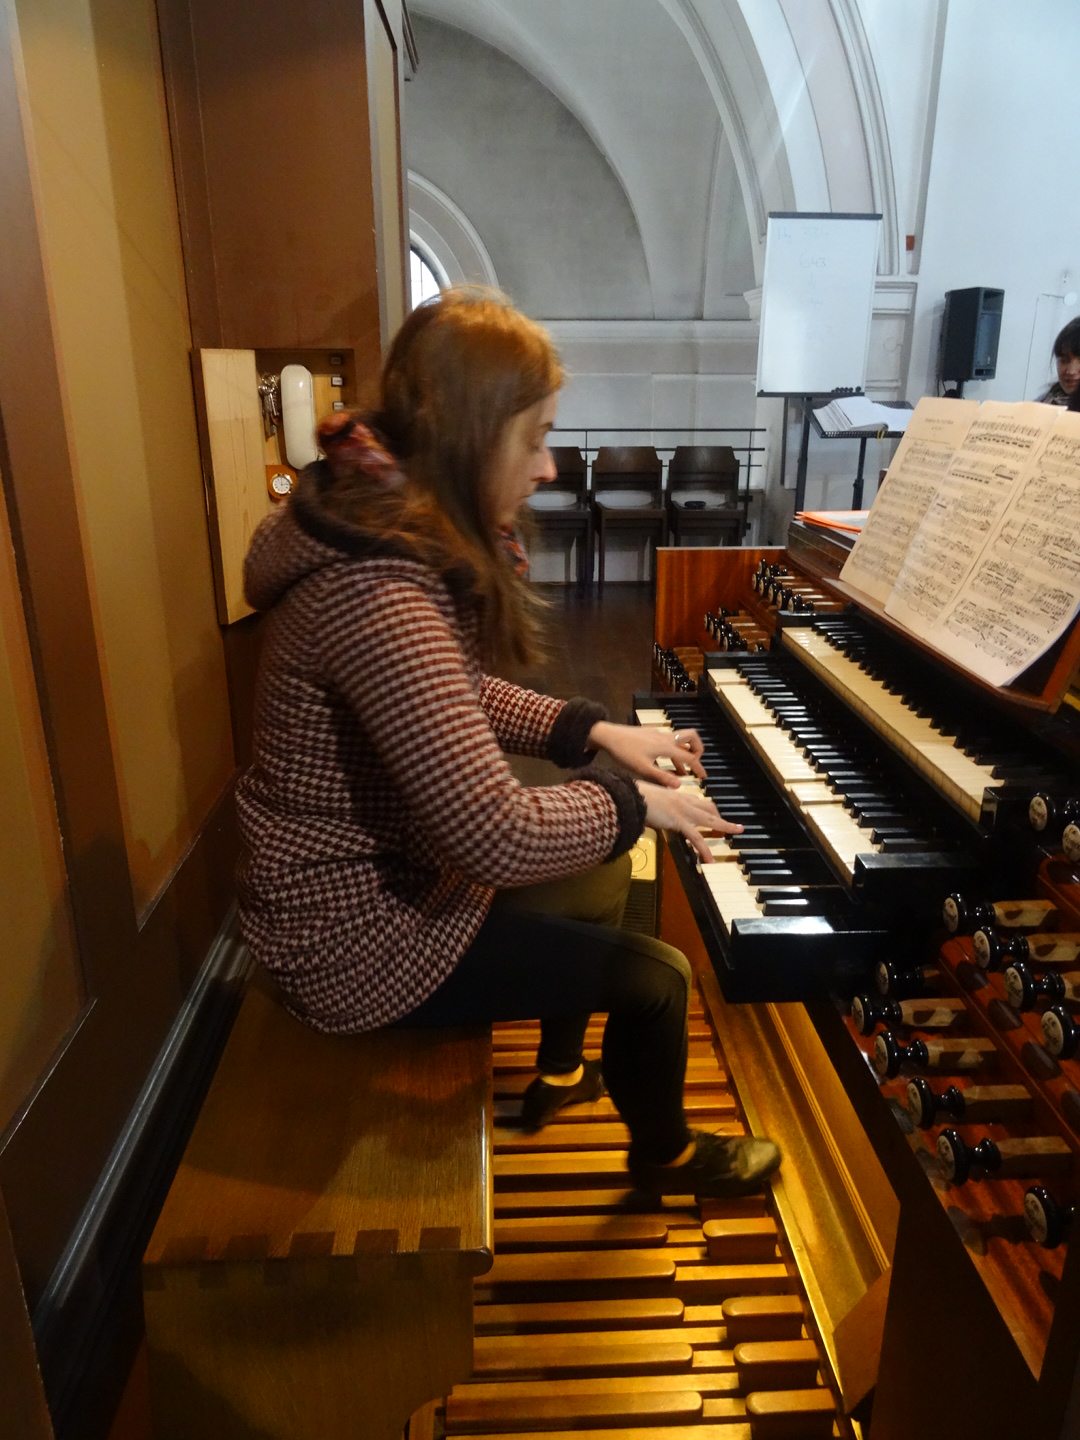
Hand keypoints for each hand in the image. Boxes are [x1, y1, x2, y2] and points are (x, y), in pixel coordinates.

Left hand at [588, 720, 705, 787]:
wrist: (608, 736)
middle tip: (695, 763)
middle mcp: (665, 737)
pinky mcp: (650, 733)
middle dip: (698, 749)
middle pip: (691, 737)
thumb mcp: (643, 769)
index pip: (689, 757)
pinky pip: (668, 741)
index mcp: (666, 747)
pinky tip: (664, 762)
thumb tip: (680, 785)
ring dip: (683, 752)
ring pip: (679, 740)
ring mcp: (658, 733)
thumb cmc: (625, 754)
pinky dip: (672, 750)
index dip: (698, 767)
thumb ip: (662, 777)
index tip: (703, 777)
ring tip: (680, 771)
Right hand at [636, 780, 742, 863]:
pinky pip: (695, 837)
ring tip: (737, 831)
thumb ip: (655, 803)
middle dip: (723, 817)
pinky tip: (709, 860)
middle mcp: (683, 800)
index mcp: (677, 795)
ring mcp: (683, 811)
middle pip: (709, 809)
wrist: (630, 796)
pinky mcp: (678, 821)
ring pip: (710, 820)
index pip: (699, 802)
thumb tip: (652, 808)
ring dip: (726, 826)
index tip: (714, 815)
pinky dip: (704, 849)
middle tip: (734, 826)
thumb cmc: (634, 795)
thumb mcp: (649, 796)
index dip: (710, 809)